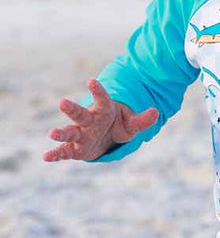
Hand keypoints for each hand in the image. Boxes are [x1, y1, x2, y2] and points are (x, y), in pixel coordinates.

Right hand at [43, 77, 157, 161]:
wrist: (108, 137)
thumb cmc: (119, 125)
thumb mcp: (132, 124)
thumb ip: (142, 119)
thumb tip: (156, 112)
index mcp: (103, 111)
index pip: (101, 99)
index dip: (98, 91)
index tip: (91, 80)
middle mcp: (89, 121)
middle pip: (79, 113)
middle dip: (72, 109)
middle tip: (62, 102)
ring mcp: (81, 134)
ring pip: (70, 131)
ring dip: (61, 133)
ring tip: (51, 134)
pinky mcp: (76, 148)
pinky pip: (65, 151)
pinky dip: (56, 154)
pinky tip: (46, 157)